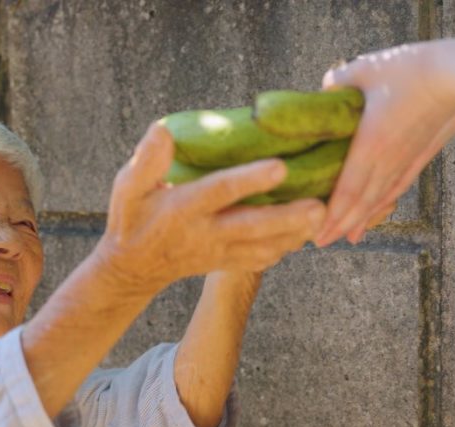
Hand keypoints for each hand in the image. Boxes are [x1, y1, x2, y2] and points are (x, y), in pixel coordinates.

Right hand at [95, 123, 325, 292]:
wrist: (133, 267)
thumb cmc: (132, 218)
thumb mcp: (126, 188)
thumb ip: (146, 161)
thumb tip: (164, 131)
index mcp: (183, 208)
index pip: (220, 192)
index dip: (250, 180)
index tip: (280, 166)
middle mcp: (206, 233)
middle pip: (253, 226)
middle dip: (289, 218)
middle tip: (321, 206)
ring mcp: (220, 252)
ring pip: (264, 247)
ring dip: (297, 234)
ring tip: (327, 216)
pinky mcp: (228, 262)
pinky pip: (261, 259)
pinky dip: (287, 247)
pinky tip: (309, 231)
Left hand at [315, 41, 454, 245]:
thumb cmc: (414, 69)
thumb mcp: (368, 68)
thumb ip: (342, 79)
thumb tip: (325, 86)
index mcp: (371, 145)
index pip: (347, 190)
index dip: (331, 216)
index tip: (316, 234)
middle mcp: (388, 160)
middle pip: (361, 202)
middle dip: (339, 225)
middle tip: (319, 243)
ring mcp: (406, 159)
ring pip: (380, 197)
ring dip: (363, 219)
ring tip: (349, 237)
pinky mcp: (421, 154)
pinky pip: (399, 184)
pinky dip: (386, 201)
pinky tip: (381, 208)